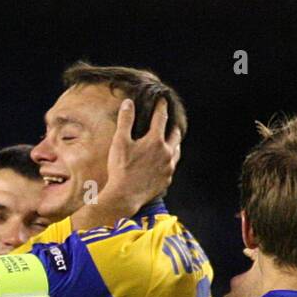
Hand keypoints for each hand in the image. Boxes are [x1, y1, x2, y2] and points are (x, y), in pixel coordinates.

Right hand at [85, 98, 181, 223]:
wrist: (125, 196)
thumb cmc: (121, 168)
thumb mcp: (120, 141)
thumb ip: (125, 120)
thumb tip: (128, 103)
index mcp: (156, 140)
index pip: (161, 117)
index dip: (161, 107)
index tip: (162, 100)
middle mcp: (167, 153)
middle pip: (175, 134)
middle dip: (172, 125)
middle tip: (170, 121)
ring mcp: (168, 168)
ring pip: (177, 151)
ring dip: (174, 143)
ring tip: (171, 140)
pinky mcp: (167, 180)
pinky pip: (172, 166)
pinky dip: (170, 160)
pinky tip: (165, 161)